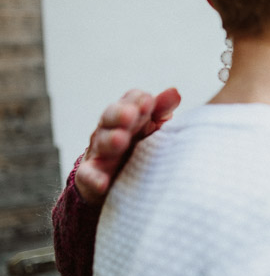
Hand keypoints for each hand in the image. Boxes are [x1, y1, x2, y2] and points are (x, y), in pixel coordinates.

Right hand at [75, 88, 180, 204]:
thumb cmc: (138, 144)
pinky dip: (94, 178)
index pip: (129, 101)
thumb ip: (161, 110)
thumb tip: (175, 92)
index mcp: (127, 115)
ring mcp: (99, 152)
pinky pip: (88, 175)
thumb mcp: (151, 126)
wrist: (115, 178)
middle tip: (131, 114)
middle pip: (111, 116)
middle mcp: (110, 129)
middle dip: (121, 114)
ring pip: (101, 143)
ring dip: (110, 140)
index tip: (148, 102)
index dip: (137, 100)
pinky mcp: (90, 175)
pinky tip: (102, 183)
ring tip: (120, 140)